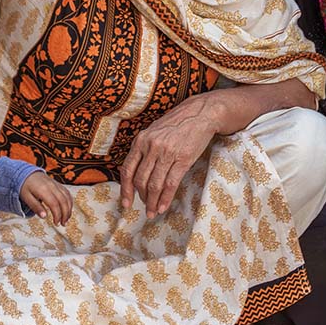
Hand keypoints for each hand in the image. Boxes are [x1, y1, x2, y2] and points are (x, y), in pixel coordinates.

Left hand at [21, 171, 72, 224]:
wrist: (26, 173)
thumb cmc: (25, 187)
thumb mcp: (26, 197)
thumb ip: (36, 207)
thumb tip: (45, 217)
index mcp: (43, 190)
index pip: (54, 204)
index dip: (57, 215)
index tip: (56, 223)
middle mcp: (52, 186)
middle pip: (63, 201)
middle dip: (65, 214)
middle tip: (63, 224)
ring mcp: (56, 184)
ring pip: (67, 197)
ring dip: (69, 209)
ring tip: (66, 219)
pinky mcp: (58, 184)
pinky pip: (67, 193)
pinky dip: (69, 202)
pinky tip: (68, 209)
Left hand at [120, 94, 219, 217]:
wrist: (200, 113)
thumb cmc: (177, 123)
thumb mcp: (154, 132)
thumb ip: (144, 149)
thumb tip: (137, 175)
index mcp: (141, 140)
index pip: (127, 170)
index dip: (125, 190)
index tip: (125, 203)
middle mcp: (151, 146)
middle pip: (141, 180)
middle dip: (142, 198)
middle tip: (145, 208)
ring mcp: (167, 153)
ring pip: (155, 185)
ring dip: (153, 202)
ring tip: (153, 212)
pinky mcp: (183, 159)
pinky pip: (171, 184)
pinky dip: (165, 199)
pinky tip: (163, 207)